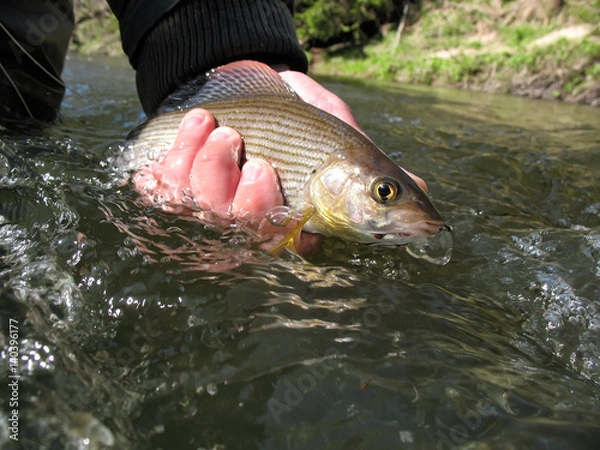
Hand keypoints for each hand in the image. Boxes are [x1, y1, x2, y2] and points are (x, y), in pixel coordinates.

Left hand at [133, 67, 426, 253]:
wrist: (256, 84)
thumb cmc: (304, 123)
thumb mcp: (345, 141)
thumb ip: (376, 171)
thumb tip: (426, 193)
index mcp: (288, 217)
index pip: (285, 242)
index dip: (283, 231)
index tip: (291, 206)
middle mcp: (249, 217)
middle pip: (237, 228)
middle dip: (240, 196)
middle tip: (247, 154)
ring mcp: (210, 201)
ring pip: (199, 205)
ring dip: (205, 164)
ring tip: (214, 125)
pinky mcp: (177, 180)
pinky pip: (163, 184)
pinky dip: (174, 153)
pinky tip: (194, 125)